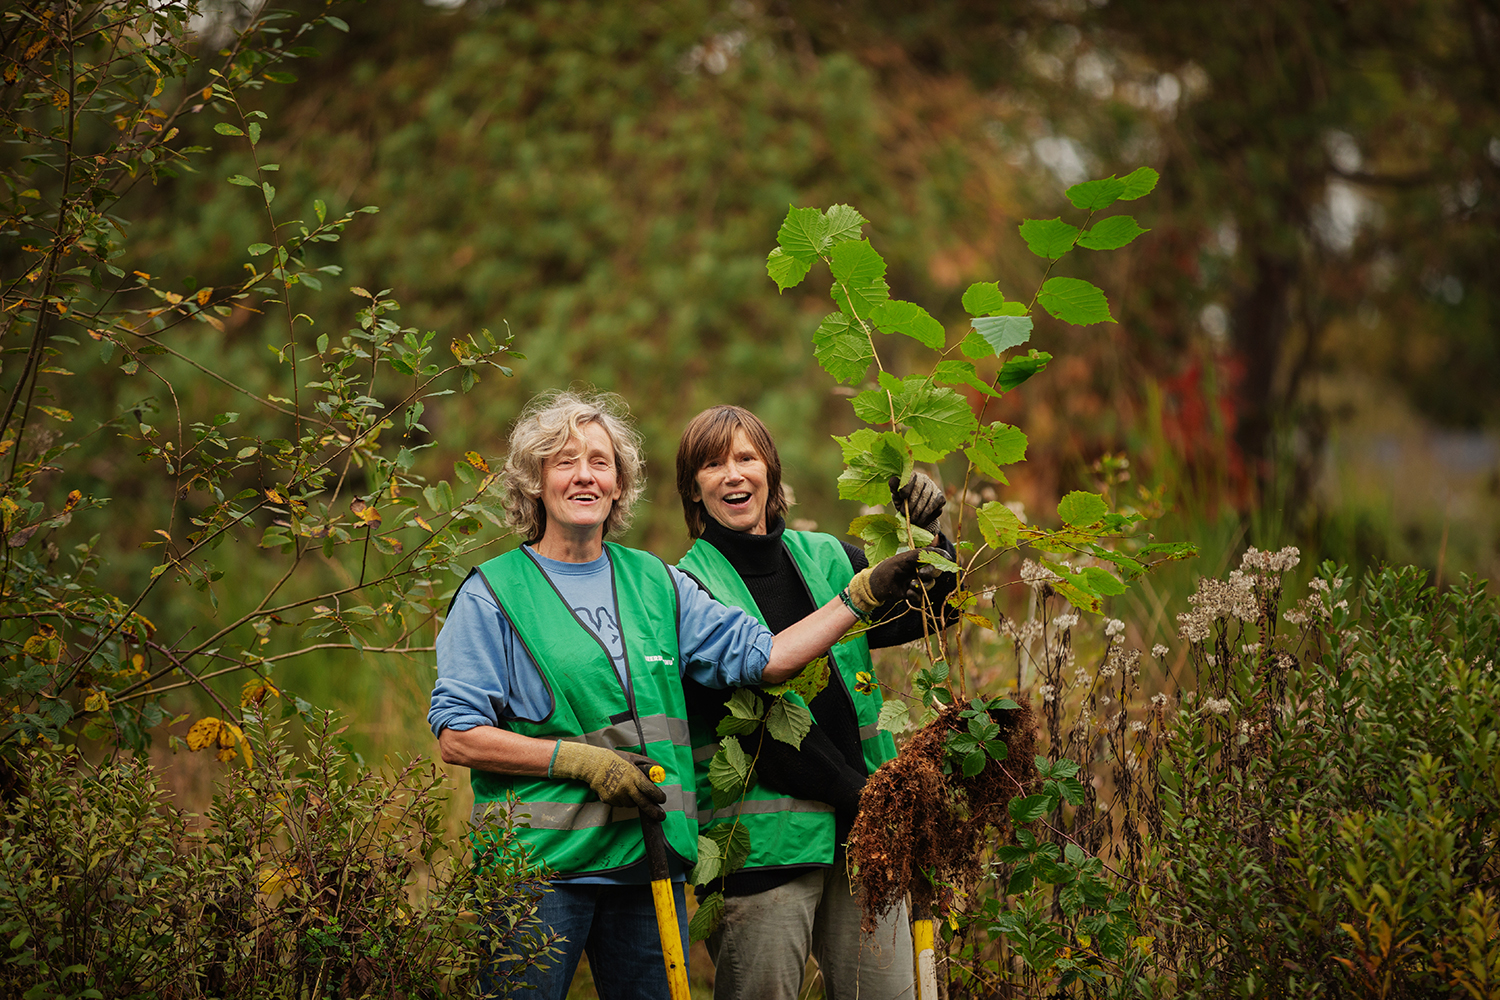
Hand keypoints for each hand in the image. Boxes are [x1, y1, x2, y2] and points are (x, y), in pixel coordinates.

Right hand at [550, 742, 666, 820]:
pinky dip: (622, 800)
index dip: (659, 796)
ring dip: (634, 801)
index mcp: (634, 776)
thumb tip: (660, 771)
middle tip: (661, 816)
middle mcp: (626, 787)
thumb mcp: (632, 758)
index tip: (663, 799)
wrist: (593, 764)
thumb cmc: (614, 759)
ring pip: (631, 804)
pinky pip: (620, 804)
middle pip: (643, 803)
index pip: (650, 790)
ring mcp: (617, 795)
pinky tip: (618, 790)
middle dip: (654, 811)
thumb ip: (647, 764)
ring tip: (628, 790)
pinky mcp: (609, 800)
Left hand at [846, 547, 941, 612]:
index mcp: (920, 559)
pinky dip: (916, 595)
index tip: (947, 561)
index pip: (937, 558)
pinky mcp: (914, 593)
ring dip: (922, 586)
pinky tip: (907, 592)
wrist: (878, 583)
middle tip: (921, 574)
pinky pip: (921, 596)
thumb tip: (938, 553)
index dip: (943, 560)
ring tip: (910, 584)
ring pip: (930, 585)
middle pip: (937, 572)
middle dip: (931, 573)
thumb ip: (921, 555)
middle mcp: (921, 569)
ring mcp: (918, 581)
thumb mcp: (905, 558)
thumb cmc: (890, 566)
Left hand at [888, 472, 944, 532]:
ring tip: (912, 520)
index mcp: (913, 475)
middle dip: (911, 505)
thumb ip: (894, 487)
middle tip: (906, 515)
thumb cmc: (903, 501)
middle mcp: (925, 479)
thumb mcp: (896, 495)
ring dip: (919, 512)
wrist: (915, 512)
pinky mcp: (941, 497)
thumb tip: (893, 480)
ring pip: (927, 500)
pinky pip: (934, 506)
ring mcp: (934, 488)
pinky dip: (927, 514)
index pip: (910, 479)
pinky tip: (921, 519)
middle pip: (919, 492)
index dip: (905, 489)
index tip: (902, 497)